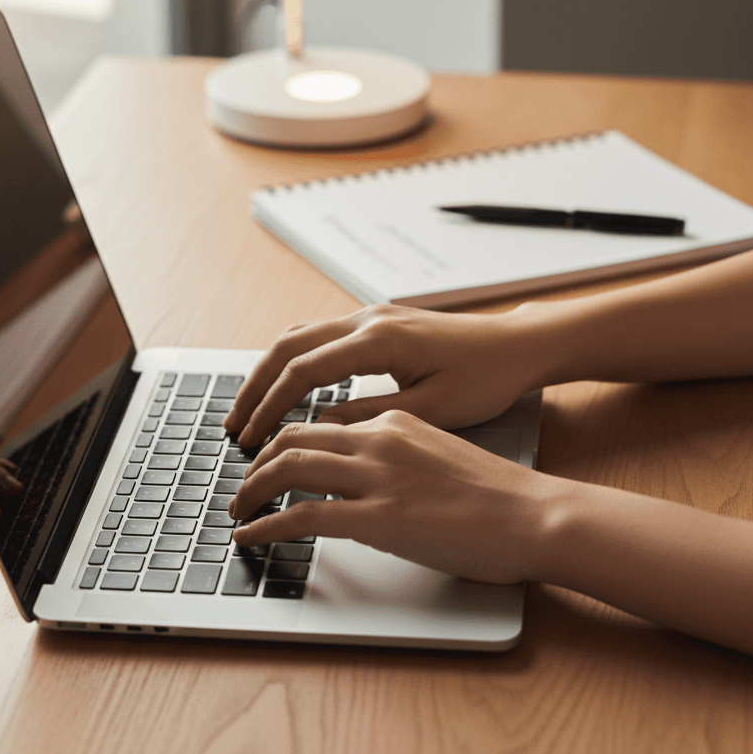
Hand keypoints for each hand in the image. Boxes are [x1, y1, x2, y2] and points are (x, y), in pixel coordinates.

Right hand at [225, 303, 554, 447]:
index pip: (303, 371)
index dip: (270, 406)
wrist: (519, 345)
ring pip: (301, 336)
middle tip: (233, 426)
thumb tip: (320, 428)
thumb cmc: (487, 378)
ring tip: (251, 409)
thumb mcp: (431, 410)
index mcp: (379, 340)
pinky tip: (288, 387)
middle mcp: (368, 319)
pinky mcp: (380, 322)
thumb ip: (370, 416)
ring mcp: (372, 316)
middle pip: (288, 346)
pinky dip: (295, 361)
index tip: (250, 437)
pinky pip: (321, 335)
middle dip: (255, 386)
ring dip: (271, 371)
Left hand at [228, 410, 551, 583]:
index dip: (285, 442)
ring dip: (252, 489)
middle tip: (241, 485)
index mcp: (395, 422)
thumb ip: (399, 455)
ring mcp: (378, 477)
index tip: (269, 461)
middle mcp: (380, 438)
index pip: (321, 423)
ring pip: (289, 467)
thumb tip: (366, 475)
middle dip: (257, 461)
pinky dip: (266, 525)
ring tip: (237, 510)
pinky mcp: (379, 519)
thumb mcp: (440, 454)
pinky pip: (302, 516)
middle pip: (294, 437)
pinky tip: (250, 536)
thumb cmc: (499, 494)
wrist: (536, 516)